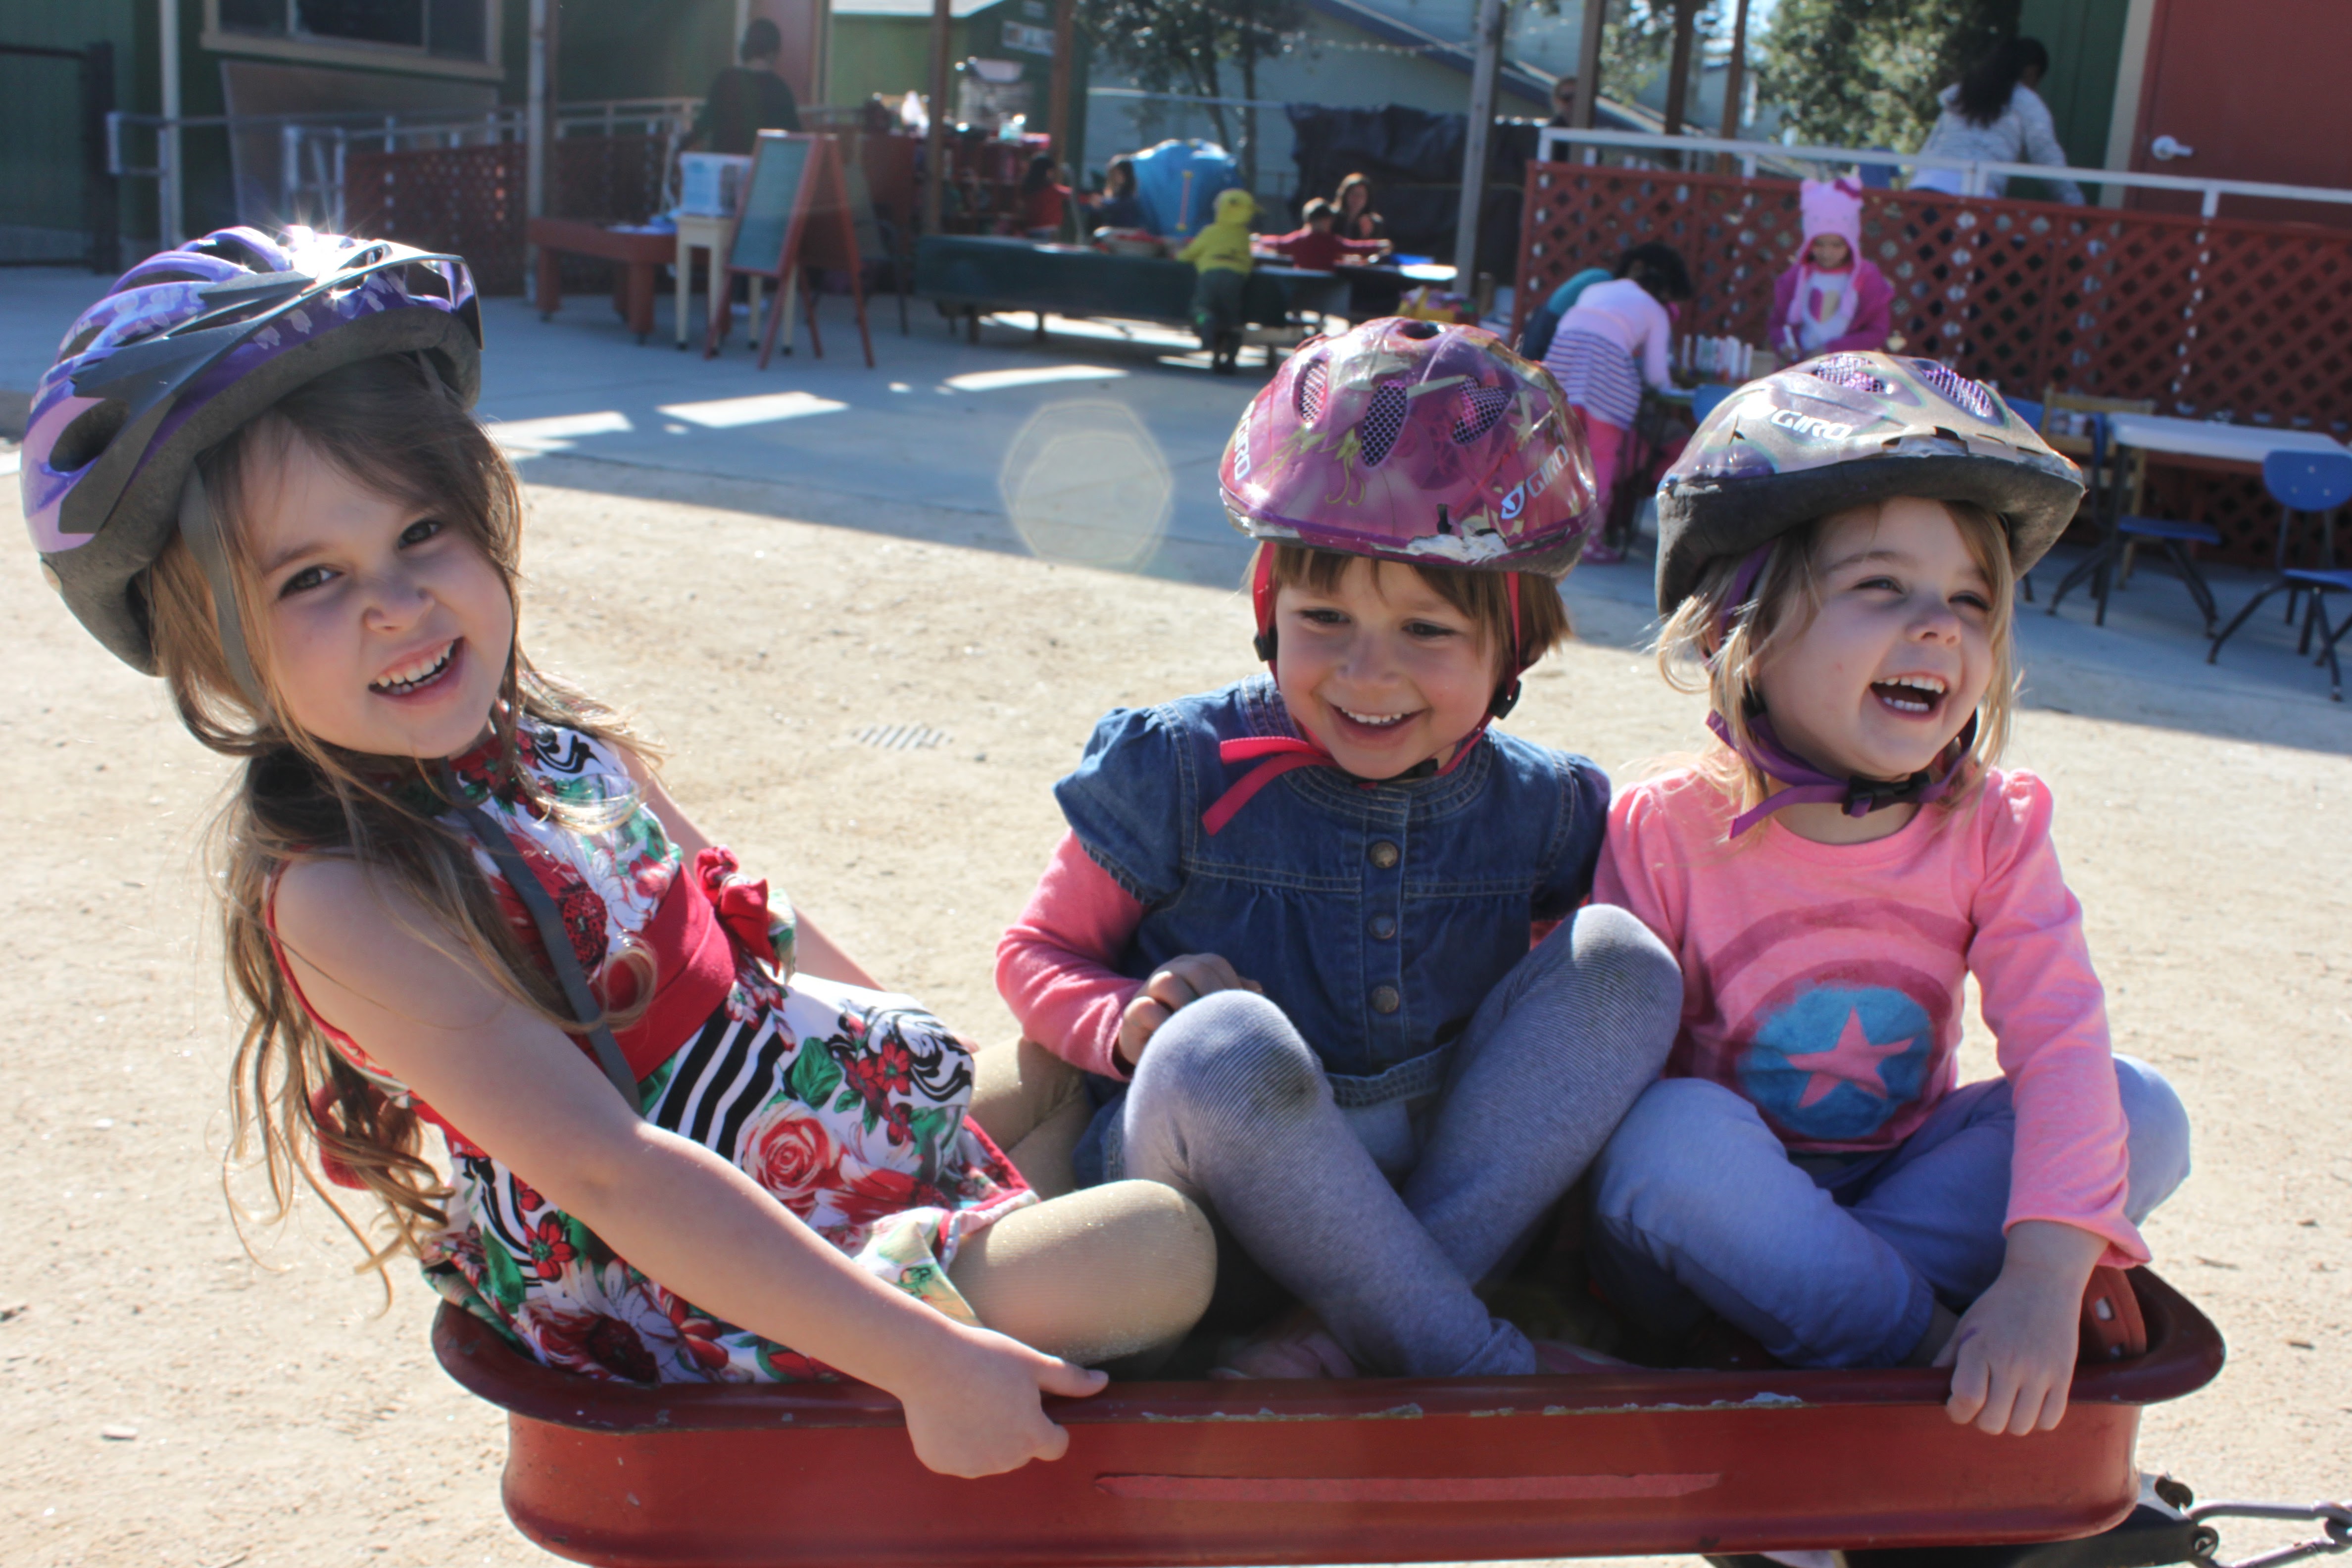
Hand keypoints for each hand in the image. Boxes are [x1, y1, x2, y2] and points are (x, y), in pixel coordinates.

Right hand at [896, 1323, 1108, 1476]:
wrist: (928, 1360)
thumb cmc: (983, 1356)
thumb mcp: (1031, 1362)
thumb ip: (1069, 1378)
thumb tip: (1103, 1382)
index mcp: (1033, 1436)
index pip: (1056, 1445)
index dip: (1048, 1425)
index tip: (1031, 1405)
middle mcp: (1005, 1460)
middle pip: (1021, 1452)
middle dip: (1015, 1430)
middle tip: (995, 1395)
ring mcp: (971, 1466)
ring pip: (988, 1457)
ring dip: (985, 1438)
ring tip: (970, 1401)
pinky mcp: (942, 1464)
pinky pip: (957, 1457)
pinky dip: (955, 1442)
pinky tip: (948, 1413)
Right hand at [1116, 953, 1260, 1071]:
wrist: (1150, 1043)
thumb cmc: (1190, 1025)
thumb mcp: (1211, 1009)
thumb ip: (1232, 996)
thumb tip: (1257, 989)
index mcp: (1191, 966)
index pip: (1215, 964)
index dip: (1230, 985)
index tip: (1240, 1013)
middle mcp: (1170, 971)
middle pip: (1195, 969)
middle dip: (1213, 997)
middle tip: (1223, 1025)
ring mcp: (1149, 989)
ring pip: (1168, 982)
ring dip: (1188, 1007)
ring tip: (1200, 1032)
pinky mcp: (1133, 1011)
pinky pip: (1147, 1009)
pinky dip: (1166, 1024)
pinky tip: (1180, 1041)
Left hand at [1936, 1220, 2103, 1434]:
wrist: (2042, 1283)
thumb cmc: (1998, 1306)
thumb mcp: (1966, 1325)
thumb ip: (1948, 1357)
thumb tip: (1932, 1387)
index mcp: (1980, 1349)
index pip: (1966, 1400)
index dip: (1957, 1412)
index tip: (1956, 1407)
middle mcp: (2011, 1363)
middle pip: (1992, 1422)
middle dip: (1981, 1419)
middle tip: (1982, 1404)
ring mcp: (2040, 1371)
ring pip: (2021, 1426)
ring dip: (2008, 1422)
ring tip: (2005, 1404)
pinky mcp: (2063, 1376)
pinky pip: (2049, 1420)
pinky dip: (2036, 1420)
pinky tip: (2028, 1404)